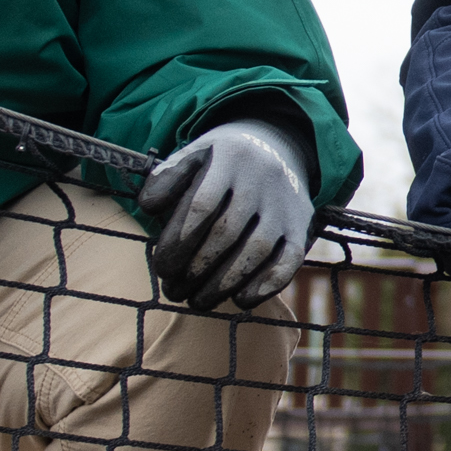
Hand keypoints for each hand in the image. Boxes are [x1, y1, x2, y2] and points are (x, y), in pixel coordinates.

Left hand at [137, 117, 314, 315]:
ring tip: (198, 302)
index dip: (179, 241)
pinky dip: (266, 285)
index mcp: (228, 157)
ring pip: (256, 250)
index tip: (161, 268)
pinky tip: (240, 300)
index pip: (201, 204)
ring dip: (224, 284)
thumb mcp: (190, 157)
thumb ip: (165, 180)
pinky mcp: (301, 226)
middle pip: (226, 232)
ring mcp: (285, 203)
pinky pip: (289, 260)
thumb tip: (148, 207)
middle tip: (174, 291)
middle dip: (196, 269)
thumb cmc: (219, 164)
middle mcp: (261, 178)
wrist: (275, 149)